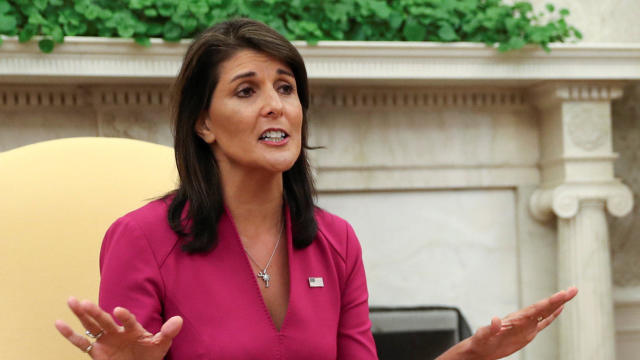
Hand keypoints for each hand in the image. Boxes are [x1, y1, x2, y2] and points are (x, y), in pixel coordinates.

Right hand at [54, 297, 182, 359]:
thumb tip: (179, 320)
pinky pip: (81, 342)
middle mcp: (117, 331)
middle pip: (104, 320)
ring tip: (72, 301)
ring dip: (81, 315)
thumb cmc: (150, 355)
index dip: (124, 315)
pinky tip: (59, 323)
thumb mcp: (161, 345)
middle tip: (84, 301)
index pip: (128, 320)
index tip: (118, 310)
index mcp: (133, 328)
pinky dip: (69, 334)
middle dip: (95, 311)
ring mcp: (105, 340)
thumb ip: (168, 333)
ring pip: (90, 325)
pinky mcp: (96, 351)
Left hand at [438, 286, 577, 359]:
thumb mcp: (484, 336)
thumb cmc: (480, 342)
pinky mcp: (526, 333)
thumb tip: (495, 320)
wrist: (479, 349)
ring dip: (558, 304)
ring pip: (545, 313)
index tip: (564, 294)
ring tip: (570, 294)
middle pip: (544, 307)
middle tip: (574, 289)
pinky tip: (560, 310)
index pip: (537, 309)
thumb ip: (490, 328)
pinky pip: (542, 323)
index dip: (551, 301)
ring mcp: (525, 325)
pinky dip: (552, 316)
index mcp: (516, 320)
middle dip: (559, 299)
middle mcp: (522, 320)